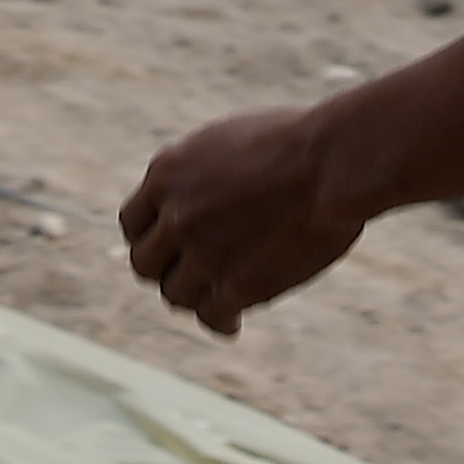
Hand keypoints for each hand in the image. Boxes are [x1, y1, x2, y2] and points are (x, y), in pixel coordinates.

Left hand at [120, 105, 365, 336]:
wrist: (331, 163)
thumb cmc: (298, 141)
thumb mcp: (230, 142)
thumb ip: (201, 176)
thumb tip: (199, 198)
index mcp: (168, 172)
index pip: (132, 222)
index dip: (152, 236)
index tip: (171, 244)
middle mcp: (175, 215)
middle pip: (144, 264)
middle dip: (167, 269)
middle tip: (192, 273)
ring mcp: (202, 254)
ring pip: (174, 295)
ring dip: (195, 295)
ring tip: (220, 294)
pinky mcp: (234, 286)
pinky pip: (210, 316)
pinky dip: (220, 321)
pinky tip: (234, 320)